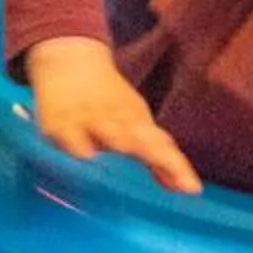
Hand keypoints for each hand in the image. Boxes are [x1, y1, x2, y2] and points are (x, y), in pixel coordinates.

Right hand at [22, 37, 202, 193]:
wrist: (71, 63)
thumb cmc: (109, 103)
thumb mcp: (137, 126)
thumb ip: (158, 161)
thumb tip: (187, 189)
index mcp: (139, 122)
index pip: (161, 147)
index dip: (176, 167)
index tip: (192, 189)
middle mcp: (118, 120)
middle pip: (139, 141)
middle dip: (154, 155)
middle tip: (171, 172)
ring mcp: (89, 119)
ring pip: (107, 132)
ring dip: (120, 141)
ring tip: (131, 151)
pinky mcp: (59, 122)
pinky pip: (69, 136)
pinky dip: (78, 145)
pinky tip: (85, 155)